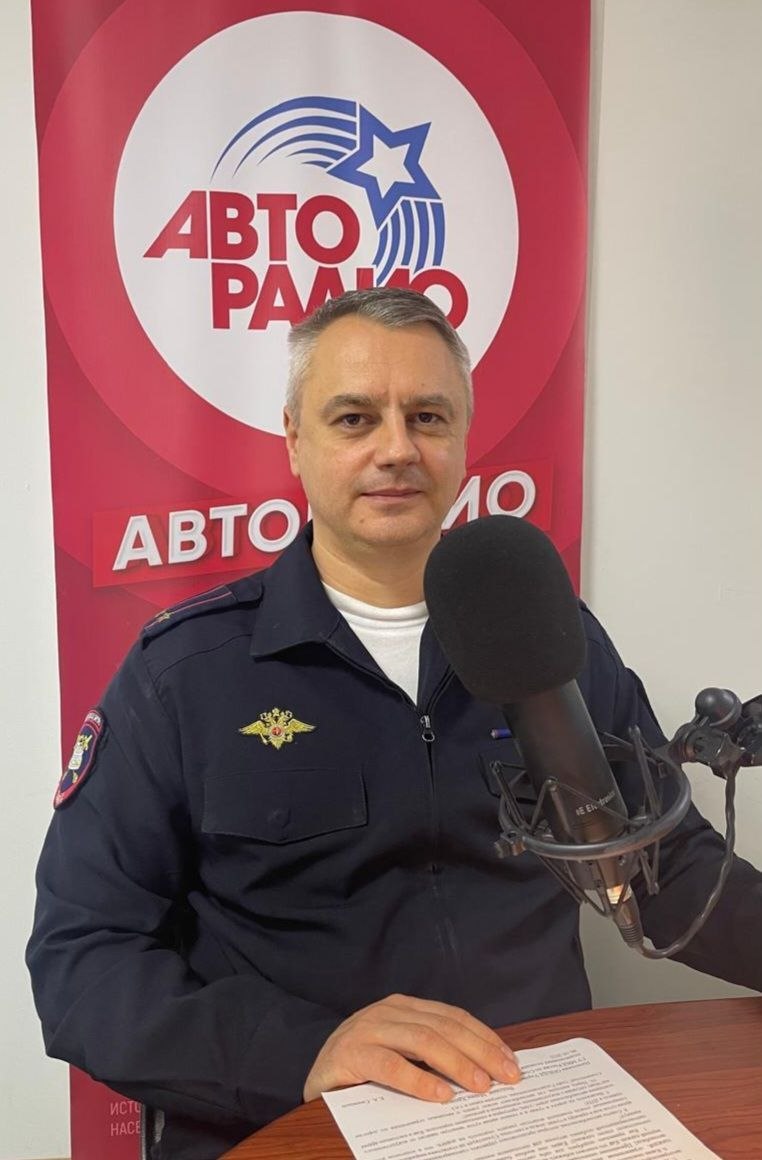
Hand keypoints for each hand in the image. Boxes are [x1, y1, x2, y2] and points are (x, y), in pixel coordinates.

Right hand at [303, 993, 520, 1102]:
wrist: (316, 1077)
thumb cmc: (365, 1069)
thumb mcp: (402, 1053)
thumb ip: (433, 1053)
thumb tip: (485, 1069)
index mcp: (404, 1007)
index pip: (453, 1017)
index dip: (484, 1037)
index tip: (511, 1062)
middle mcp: (387, 1011)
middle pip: (443, 1027)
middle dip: (479, 1052)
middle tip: (506, 1078)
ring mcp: (367, 1029)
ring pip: (422, 1040)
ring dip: (456, 1063)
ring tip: (480, 1086)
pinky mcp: (350, 1054)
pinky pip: (390, 1065)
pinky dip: (418, 1080)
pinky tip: (439, 1095)